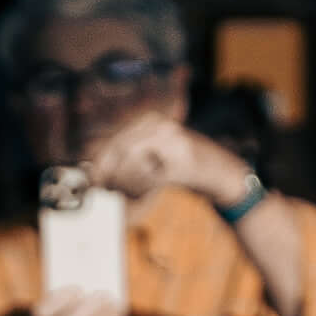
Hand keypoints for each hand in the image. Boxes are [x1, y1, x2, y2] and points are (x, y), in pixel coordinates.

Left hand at [76, 116, 252, 215]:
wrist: (221, 171)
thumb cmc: (183, 167)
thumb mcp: (155, 154)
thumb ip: (130, 157)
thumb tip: (96, 170)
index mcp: (150, 121)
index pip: (116, 141)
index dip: (101, 163)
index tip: (94, 182)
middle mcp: (160, 127)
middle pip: (121, 150)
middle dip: (111, 175)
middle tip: (109, 192)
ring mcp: (172, 143)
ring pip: (132, 163)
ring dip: (128, 184)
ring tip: (134, 193)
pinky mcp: (181, 163)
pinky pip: (149, 178)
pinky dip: (142, 188)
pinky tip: (145, 193)